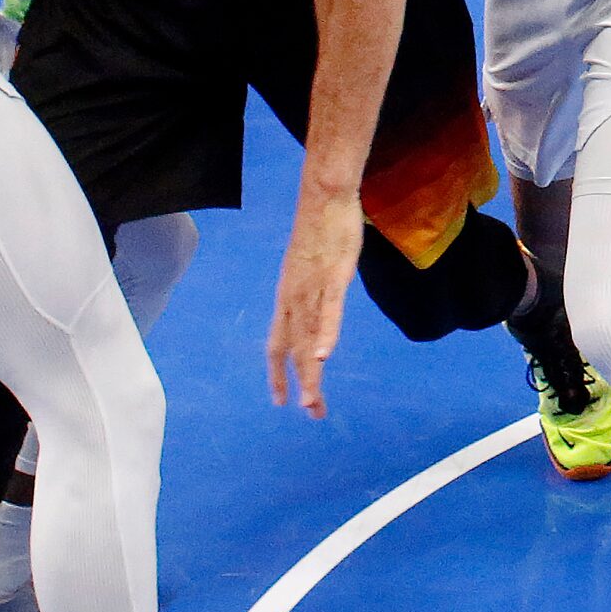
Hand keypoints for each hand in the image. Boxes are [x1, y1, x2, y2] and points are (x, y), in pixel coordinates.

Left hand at [266, 188, 364, 418]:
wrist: (325, 198)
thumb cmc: (322, 230)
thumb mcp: (312, 269)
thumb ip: (313, 293)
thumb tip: (318, 311)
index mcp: (287, 297)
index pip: (277, 343)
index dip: (277, 373)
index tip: (280, 401)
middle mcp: (293, 298)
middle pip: (293, 349)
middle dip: (301, 385)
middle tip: (311, 413)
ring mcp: (311, 288)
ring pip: (308, 338)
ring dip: (311, 373)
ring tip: (314, 403)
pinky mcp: (333, 277)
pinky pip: (328, 312)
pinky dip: (324, 336)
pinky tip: (322, 359)